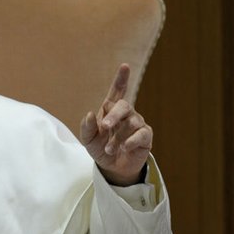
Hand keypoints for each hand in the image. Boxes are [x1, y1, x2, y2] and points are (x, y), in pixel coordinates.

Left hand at [80, 64, 151, 185]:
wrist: (112, 168)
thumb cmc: (100, 149)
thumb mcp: (88, 140)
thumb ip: (87, 127)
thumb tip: (90, 114)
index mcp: (110, 110)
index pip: (117, 91)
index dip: (121, 79)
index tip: (125, 66)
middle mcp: (126, 114)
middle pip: (124, 105)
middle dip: (114, 116)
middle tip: (105, 127)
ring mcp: (137, 124)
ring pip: (130, 123)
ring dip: (117, 138)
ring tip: (109, 149)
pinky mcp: (145, 136)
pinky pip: (141, 134)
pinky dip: (131, 141)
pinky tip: (124, 147)